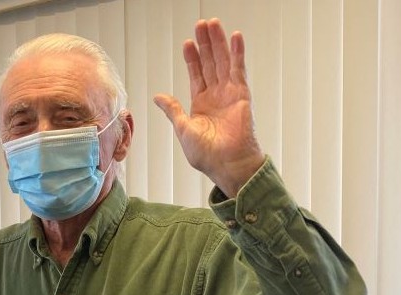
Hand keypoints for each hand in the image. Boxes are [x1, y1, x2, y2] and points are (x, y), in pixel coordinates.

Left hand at [154, 18, 264, 198]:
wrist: (226, 164)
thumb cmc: (206, 154)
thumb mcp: (183, 129)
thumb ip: (173, 110)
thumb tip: (158, 97)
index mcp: (201, 105)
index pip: (196, 75)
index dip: (192, 59)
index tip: (187, 43)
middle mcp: (216, 96)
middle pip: (210, 63)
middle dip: (205, 44)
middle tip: (201, 24)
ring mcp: (229, 94)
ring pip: (223, 62)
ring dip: (218, 43)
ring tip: (213, 24)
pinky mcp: (242, 95)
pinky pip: (239, 70)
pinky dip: (237, 53)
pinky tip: (234, 36)